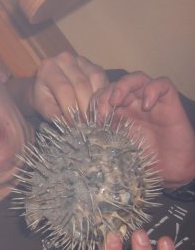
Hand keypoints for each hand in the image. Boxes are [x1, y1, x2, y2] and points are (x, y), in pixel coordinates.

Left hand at [32, 52, 107, 120]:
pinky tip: (98, 107)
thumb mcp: (43, 107)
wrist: (46, 86)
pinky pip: (103, 79)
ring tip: (93, 118)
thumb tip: (71, 122)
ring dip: (96, 102)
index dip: (72, 108)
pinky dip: (102, 95)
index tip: (75, 124)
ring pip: (95, 80)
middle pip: (81, 84)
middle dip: (85, 107)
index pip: (64, 89)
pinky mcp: (94, 65)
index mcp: (49, 68)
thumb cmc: (43, 98)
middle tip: (87, 124)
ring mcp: (81, 60)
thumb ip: (55, 114)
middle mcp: (65, 59)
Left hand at [93, 73, 194, 187]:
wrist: (170, 170)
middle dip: (103, 96)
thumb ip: (100, 136)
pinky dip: (152, 89)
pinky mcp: (170, 103)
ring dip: (122, 87)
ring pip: (136, 78)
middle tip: (100, 114)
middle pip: (114, 85)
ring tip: (115, 102)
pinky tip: (146, 105)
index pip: (101, 95)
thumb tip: (78, 133)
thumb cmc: (142, 160)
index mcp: (117, 113)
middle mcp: (132, 104)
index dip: (92, 103)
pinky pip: (162, 84)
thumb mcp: (113, 147)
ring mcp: (151, 102)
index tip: (87, 120)